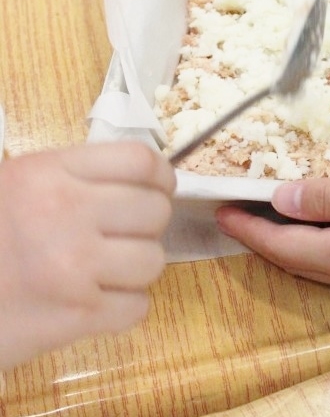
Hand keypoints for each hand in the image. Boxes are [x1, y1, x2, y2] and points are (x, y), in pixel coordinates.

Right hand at [0, 142, 175, 368]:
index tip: (159, 187)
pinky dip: (125, 307)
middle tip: (126, 233)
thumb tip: (141, 178)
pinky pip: (137, 308)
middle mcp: (68, 213)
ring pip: (153, 260)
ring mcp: (75, 267)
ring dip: (137, 267)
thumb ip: (74, 175)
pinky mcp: (76, 317)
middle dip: (148, 223)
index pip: (139, 160)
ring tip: (110, 269)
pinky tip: (99, 302)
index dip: (161, 175)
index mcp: (51, 173)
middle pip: (155, 210)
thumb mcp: (19, 184)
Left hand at [216, 167, 329, 299]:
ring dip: (292, 240)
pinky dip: (322, 240)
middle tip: (240, 210)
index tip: (221, 211)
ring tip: (273, 213)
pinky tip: (326, 219)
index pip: (282, 247)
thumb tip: (281, 199)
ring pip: (321, 261)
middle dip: (265, 237)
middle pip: (297, 260)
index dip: (249, 229)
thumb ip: (329, 196)